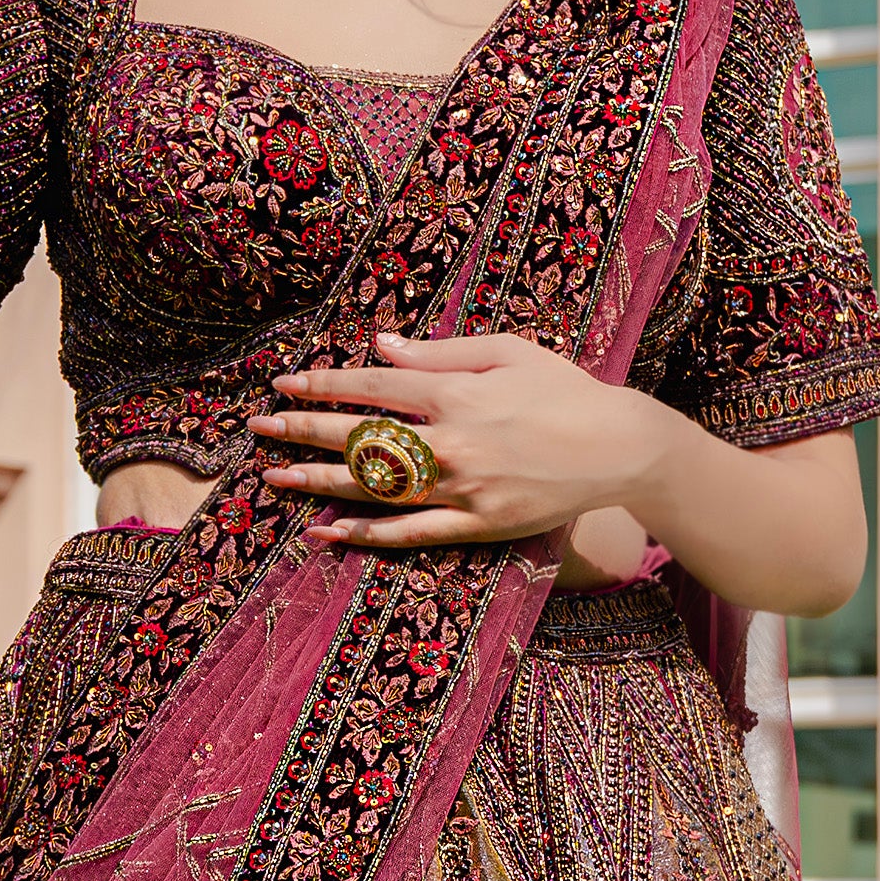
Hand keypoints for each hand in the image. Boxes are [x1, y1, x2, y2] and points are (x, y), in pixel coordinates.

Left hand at [255, 329, 664, 551]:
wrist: (620, 448)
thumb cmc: (565, 390)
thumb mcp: (506, 351)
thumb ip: (439, 352)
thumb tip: (380, 346)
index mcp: (456, 393)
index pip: (372, 388)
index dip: (324, 385)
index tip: (284, 384)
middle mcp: (450, 442)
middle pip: (361, 437)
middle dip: (304, 430)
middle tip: (260, 428)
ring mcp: (462, 489)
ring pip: (375, 488)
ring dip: (319, 481)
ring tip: (275, 477)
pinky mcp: (478, 525)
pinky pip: (411, 533)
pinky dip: (367, 534)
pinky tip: (328, 530)